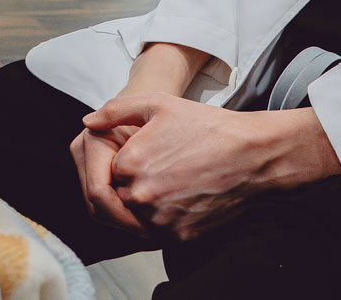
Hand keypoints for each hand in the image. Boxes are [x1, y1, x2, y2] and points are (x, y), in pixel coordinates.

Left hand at [68, 42, 205, 231]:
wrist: (252, 155)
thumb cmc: (205, 125)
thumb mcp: (157, 104)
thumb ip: (115, 110)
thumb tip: (87, 122)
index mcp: (130, 164)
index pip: (105, 170)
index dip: (119, 161)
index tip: (140, 153)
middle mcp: (142, 196)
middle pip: (117, 196)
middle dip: (127, 184)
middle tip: (153, 169)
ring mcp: (161, 220)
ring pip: (135, 217)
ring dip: (142, 203)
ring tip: (165, 181)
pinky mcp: (181, 236)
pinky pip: (157, 232)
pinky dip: (161, 218)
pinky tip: (178, 196)